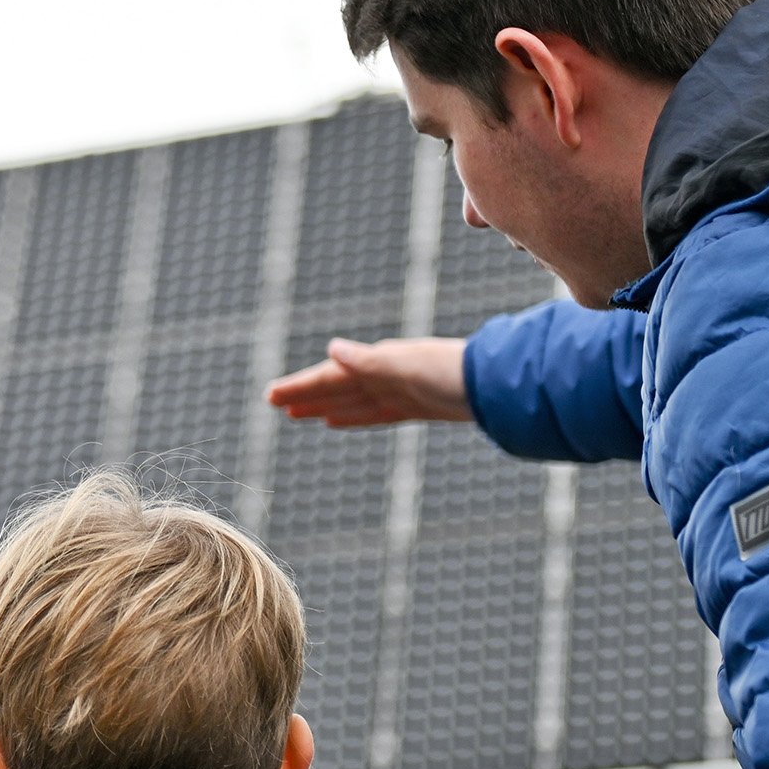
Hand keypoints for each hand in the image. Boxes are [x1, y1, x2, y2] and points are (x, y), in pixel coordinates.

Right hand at [265, 338, 471, 427]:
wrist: (497, 386)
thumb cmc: (453, 372)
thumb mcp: (407, 366)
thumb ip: (369, 361)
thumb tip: (332, 349)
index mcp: (381, 363)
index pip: (331, 375)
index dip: (302, 385)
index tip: (271, 394)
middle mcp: (387, 373)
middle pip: (338, 386)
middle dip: (306, 394)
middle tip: (274, 402)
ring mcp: (401, 389)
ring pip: (353, 399)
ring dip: (324, 405)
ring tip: (297, 413)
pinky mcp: (417, 406)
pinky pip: (374, 411)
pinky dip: (352, 415)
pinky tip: (338, 420)